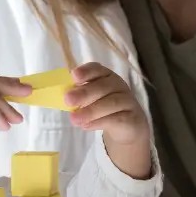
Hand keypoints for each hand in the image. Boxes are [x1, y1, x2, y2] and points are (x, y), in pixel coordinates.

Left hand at [65, 63, 151, 178]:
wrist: (128, 126)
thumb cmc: (104, 108)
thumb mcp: (91, 100)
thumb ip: (79, 96)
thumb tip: (63, 97)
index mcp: (106, 76)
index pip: (97, 69)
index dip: (86, 71)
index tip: (74, 76)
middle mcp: (118, 85)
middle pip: (103, 86)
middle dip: (85, 93)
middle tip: (68, 100)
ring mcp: (127, 101)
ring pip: (110, 103)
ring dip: (90, 111)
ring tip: (74, 119)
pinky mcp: (132, 118)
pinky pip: (116, 119)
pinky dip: (99, 122)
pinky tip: (86, 126)